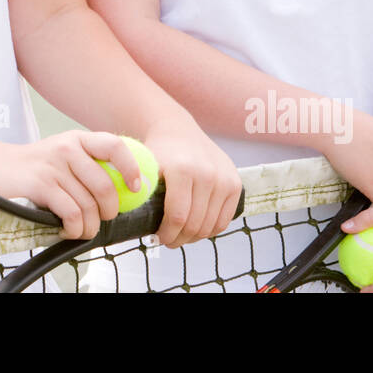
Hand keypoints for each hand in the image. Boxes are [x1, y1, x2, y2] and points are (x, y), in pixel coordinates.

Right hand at [0, 131, 147, 239]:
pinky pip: (71, 214)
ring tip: (79, 230)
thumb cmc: (31, 169)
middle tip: (100, 221)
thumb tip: (123, 193)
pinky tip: (65, 229)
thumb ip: (86, 166)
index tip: (135, 189)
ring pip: (88, 205)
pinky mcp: (40, 184)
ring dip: (88, 227)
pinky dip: (73, 229)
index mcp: (77, 139)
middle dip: (109, 212)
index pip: (115, 146)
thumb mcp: (61, 156)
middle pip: (105, 186)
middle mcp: (67, 148)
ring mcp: (53, 165)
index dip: (131, 168)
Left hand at [141, 123, 242, 248]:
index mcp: (183, 170)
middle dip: (179, 239)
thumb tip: (137, 220)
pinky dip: (210, 230)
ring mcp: (224, 179)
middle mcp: (207, 174)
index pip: (177, 217)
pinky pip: (224, 221)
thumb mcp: (145, 167)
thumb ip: (140, 191)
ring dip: (194, 237)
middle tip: (168, 241)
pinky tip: (196, 228)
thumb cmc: (159, 153)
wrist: (179, 131)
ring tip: (181, 235)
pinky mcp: (235, 184)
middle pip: (194, 224)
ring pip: (210, 226)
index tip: (158, 239)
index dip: (167, 234)